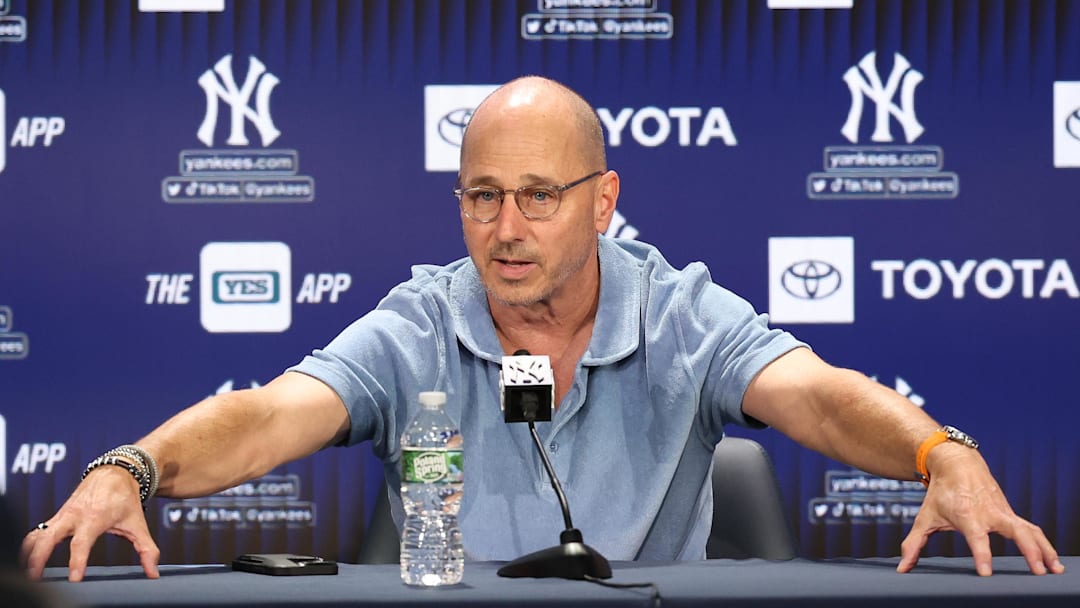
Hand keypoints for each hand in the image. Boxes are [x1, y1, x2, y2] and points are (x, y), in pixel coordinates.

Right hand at [21, 466, 160, 581]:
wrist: (115, 472)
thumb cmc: (125, 499)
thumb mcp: (138, 524)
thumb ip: (146, 549)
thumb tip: (153, 572)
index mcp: (95, 518)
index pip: (82, 542)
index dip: (77, 560)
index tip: (74, 578)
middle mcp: (75, 515)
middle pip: (50, 537)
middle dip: (40, 557)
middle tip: (35, 577)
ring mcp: (63, 514)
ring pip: (39, 533)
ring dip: (29, 552)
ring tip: (28, 572)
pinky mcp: (58, 516)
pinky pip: (39, 530)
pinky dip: (30, 544)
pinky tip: (27, 558)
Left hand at [897, 443, 1064, 575]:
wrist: (957, 463)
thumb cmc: (940, 493)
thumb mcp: (924, 517)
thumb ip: (914, 544)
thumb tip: (902, 568)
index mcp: (968, 515)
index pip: (977, 538)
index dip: (981, 555)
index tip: (986, 573)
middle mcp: (990, 513)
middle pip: (1015, 532)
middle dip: (1028, 551)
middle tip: (1037, 571)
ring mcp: (1003, 512)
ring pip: (1030, 530)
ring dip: (1044, 549)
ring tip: (1054, 571)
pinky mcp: (1011, 513)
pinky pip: (1031, 529)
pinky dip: (1044, 544)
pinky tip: (1052, 562)